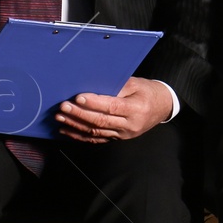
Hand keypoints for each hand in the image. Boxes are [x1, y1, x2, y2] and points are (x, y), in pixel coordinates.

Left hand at [56, 77, 174, 142]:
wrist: (162, 107)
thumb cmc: (147, 92)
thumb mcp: (135, 84)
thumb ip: (116, 86)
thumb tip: (92, 86)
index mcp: (136, 109)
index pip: (111, 107)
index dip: (94, 103)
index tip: (78, 97)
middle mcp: (130, 125)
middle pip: (100, 121)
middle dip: (79, 114)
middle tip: (63, 107)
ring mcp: (124, 135)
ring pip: (96, 132)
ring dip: (75, 125)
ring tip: (60, 118)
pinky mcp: (118, 139)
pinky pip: (96, 139)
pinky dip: (80, 135)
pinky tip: (67, 130)